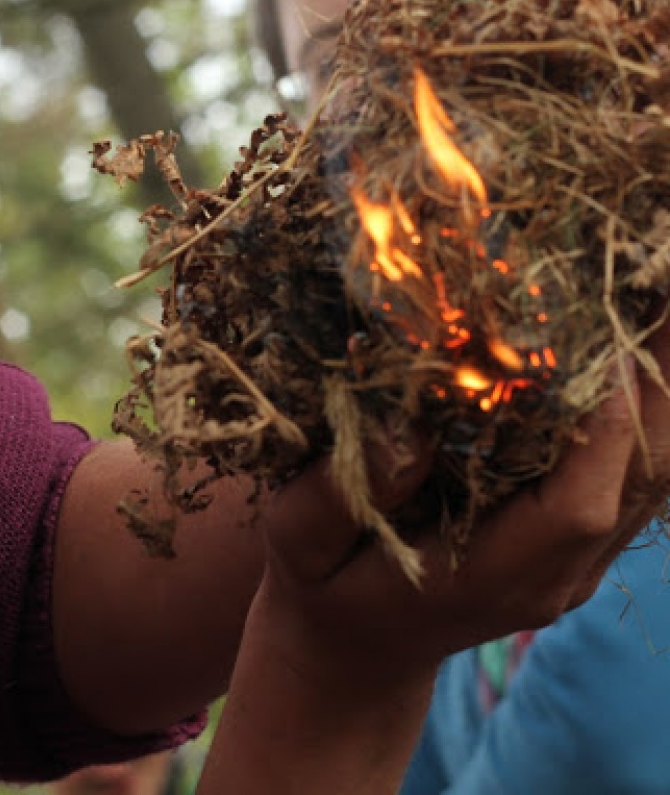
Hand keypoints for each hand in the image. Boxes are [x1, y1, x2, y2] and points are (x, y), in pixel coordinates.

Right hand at [258, 324, 669, 685]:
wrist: (351, 647)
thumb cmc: (318, 586)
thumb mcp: (295, 543)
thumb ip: (337, 494)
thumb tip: (406, 426)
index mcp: (489, 578)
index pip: (577, 507)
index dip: (601, 427)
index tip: (596, 337)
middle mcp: (556, 575)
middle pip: (644, 478)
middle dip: (656, 377)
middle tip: (648, 281)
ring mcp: (579, 562)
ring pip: (658, 472)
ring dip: (661, 381)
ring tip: (657, 292)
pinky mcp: (581, 540)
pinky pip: (639, 470)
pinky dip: (645, 403)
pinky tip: (634, 339)